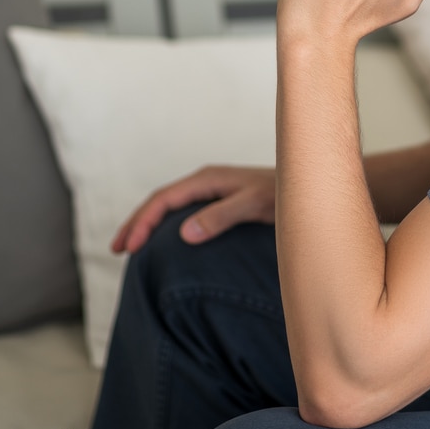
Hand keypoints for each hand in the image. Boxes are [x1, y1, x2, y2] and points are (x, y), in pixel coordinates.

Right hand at [110, 165, 275, 251]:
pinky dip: (167, 225)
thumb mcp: (254, 204)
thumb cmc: (286, 194)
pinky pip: (184, 212)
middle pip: (160, 201)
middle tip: (117, 249)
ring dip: (148, 223)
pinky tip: (165, 242)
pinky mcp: (221, 201)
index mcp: (208, 179)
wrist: (312, 186)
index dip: (143, 222)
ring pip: (170, 206)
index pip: (163, 199)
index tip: (128, 247)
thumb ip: (222, 216)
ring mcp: (213, 190)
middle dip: (136, 222)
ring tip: (131, 246)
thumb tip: (184, 234)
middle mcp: (206, 182)